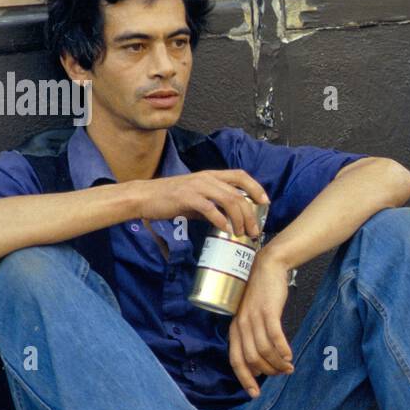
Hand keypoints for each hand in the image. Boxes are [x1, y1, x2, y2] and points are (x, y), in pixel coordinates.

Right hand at [128, 170, 268, 236]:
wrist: (145, 196)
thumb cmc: (170, 198)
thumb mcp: (196, 198)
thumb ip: (214, 205)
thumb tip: (230, 219)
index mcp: (211, 175)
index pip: (240, 175)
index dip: (256, 188)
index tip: (265, 203)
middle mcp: (207, 178)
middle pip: (238, 193)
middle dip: (251, 213)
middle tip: (254, 231)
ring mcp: (197, 187)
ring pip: (228, 200)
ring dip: (239, 219)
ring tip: (241, 233)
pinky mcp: (187, 197)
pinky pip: (210, 209)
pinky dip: (221, 220)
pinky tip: (225, 230)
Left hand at [228, 252, 293, 396]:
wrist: (267, 266)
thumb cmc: (262, 294)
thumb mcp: (251, 317)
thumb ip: (252, 338)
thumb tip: (259, 364)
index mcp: (235, 329)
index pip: (235, 361)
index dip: (245, 379)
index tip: (255, 393)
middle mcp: (241, 325)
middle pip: (251, 359)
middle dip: (267, 372)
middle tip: (282, 375)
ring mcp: (253, 318)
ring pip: (263, 350)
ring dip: (277, 363)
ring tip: (289, 367)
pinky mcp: (268, 311)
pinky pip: (274, 336)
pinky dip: (282, 349)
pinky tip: (289, 355)